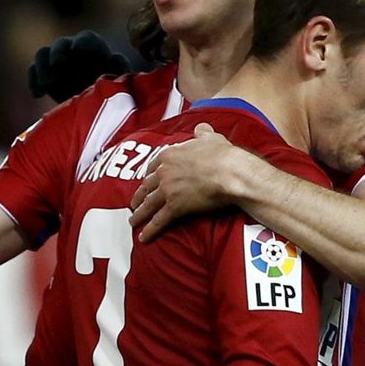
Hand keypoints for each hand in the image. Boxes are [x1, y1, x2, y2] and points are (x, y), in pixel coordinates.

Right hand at [28, 30, 131, 102]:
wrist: (97, 111)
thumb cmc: (115, 93)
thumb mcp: (121, 82)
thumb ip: (119, 68)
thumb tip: (115, 58)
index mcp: (95, 48)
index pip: (86, 39)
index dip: (82, 42)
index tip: (77, 49)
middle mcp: (73, 50)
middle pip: (61, 44)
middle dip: (58, 53)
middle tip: (58, 65)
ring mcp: (57, 61)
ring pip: (43, 54)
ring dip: (43, 67)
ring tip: (48, 85)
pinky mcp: (45, 75)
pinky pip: (33, 71)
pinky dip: (33, 81)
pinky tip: (38, 94)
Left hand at [128, 123, 239, 240]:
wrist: (231, 172)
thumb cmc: (224, 155)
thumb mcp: (212, 138)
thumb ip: (203, 134)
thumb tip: (202, 128)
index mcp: (171, 155)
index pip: (153, 165)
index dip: (149, 175)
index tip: (146, 180)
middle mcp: (165, 172)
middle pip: (147, 185)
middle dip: (139, 196)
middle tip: (133, 204)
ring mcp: (168, 190)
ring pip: (149, 204)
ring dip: (140, 214)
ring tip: (133, 221)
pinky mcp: (175, 206)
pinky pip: (159, 220)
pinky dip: (150, 230)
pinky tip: (144, 237)